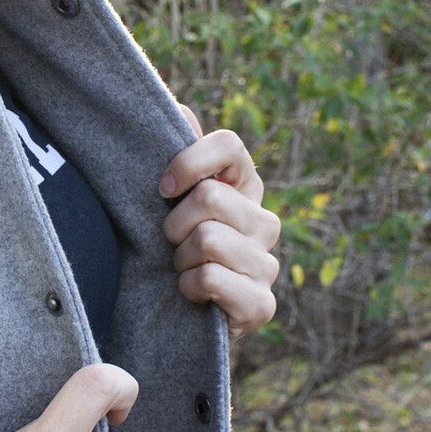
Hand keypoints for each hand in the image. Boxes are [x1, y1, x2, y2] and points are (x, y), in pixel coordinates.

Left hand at [160, 106, 280, 341]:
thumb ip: (177, 159)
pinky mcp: (262, 304)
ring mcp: (268, 264)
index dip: (188, 162)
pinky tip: (192, 295)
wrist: (171, 320)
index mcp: (245, 187)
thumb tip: (182, 111)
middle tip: (170, 245)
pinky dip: (189, 288)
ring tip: (182, 271)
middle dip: (173, 226)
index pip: (228, 145)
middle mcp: (265, 221)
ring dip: (179, 261)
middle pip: (210, 198)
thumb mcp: (165, 204)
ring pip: (208, 240)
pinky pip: (212, 279)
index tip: (161, 190)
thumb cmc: (166, 251)